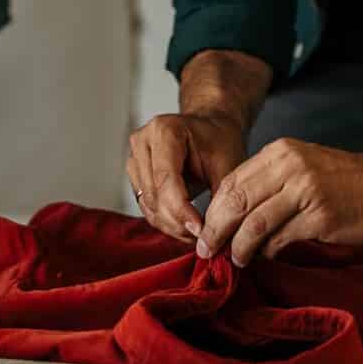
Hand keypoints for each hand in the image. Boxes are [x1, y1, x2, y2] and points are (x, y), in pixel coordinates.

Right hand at [125, 112, 247, 240]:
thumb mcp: (228, 164)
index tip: (200, 230)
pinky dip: (164, 220)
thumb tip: (214, 233)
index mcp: (164, 130)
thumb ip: (220, 197)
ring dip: (171, 224)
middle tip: (203, 236)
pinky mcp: (135, 174)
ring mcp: (134, 158)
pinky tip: (184, 224)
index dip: (181, 210)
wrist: (210, 127)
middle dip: (177, 221)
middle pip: (154, 194)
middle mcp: (143, 142)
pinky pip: (145, 206)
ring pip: (147, 204)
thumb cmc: (219, 140)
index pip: (166, 179)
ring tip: (196, 231)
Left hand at [195, 139, 362, 266]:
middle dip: (217, 230)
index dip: (214, 210)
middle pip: (236, 202)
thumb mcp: (299, 166)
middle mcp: (290, 168)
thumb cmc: (340, 180)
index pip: (232, 181)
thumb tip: (229, 215)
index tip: (205, 230)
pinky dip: (268, 251)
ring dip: (239, 247)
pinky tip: (267, 256)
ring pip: (254, 224)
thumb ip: (267, 182)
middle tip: (208, 250)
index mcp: (280, 153)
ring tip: (236, 259)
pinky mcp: (320, 217)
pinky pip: (280, 239)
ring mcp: (306, 191)